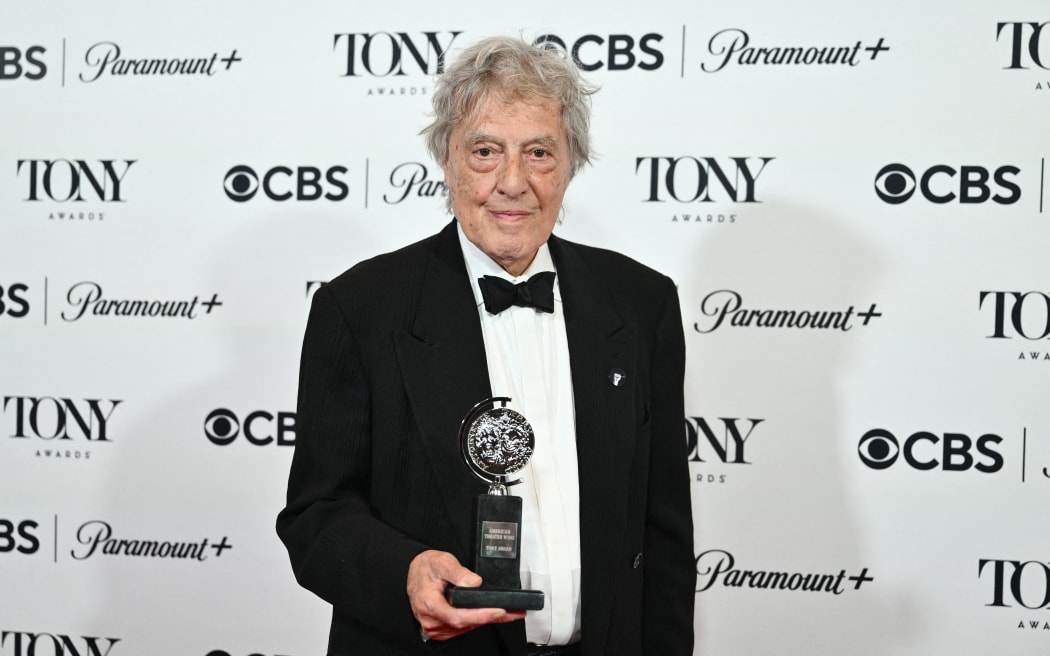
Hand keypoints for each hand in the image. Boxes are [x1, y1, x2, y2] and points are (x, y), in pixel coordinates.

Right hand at [407, 549, 525, 641]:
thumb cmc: (426, 568)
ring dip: (486, 620)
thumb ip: (458, 572)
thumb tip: (474, 583)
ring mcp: (435, 627)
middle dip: (490, 617)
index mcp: (429, 603)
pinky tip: (488, 614)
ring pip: (465, 628)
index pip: (458, 616)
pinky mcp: (441, 629)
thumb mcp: (442, 561)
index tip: (498, 610)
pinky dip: (476, 621)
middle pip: (465, 624)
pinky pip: (462, 628)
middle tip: (513, 612)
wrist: (416, 572)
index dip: (480, 616)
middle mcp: (431, 619)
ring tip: (506, 612)